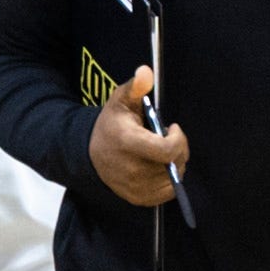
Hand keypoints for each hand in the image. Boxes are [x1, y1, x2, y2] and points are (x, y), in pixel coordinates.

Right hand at [90, 63, 188, 205]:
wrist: (91, 155)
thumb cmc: (112, 124)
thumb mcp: (121, 100)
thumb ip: (136, 87)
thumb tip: (146, 71)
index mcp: (128, 143)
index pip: (167, 150)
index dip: (178, 139)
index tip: (172, 128)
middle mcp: (132, 169)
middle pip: (174, 163)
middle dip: (178, 148)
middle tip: (167, 139)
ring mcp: (136, 187)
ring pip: (174, 177)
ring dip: (174, 163)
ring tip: (160, 152)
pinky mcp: (140, 199)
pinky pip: (169, 191)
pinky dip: (170, 178)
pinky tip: (159, 166)